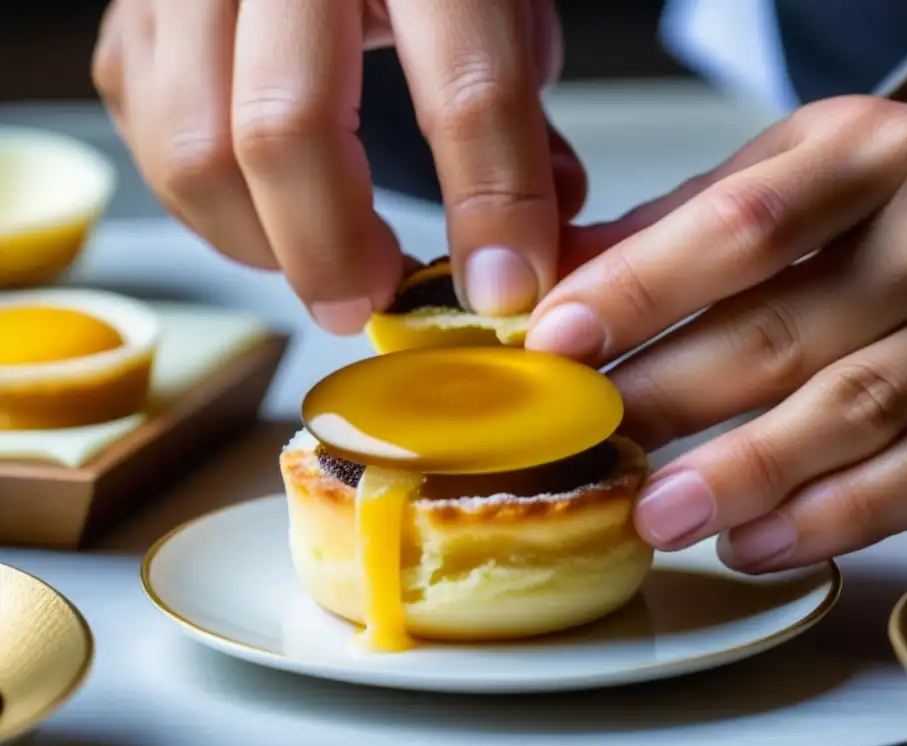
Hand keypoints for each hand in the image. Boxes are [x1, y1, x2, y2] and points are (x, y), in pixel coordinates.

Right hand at [92, 0, 585, 329]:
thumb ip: (513, 106)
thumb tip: (519, 250)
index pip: (466, 91)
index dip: (493, 209)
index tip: (505, 287)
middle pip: (286, 133)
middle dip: (337, 254)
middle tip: (375, 303)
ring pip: (196, 155)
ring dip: (267, 247)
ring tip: (324, 268)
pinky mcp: (132, 24)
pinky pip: (154, 147)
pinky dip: (215, 213)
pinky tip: (269, 218)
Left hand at [527, 95, 906, 572]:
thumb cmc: (894, 212)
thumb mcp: (799, 175)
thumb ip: (682, 225)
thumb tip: (558, 280)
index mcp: (878, 154)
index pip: (741, 225)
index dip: (639, 289)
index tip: (558, 342)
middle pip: (784, 330)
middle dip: (668, 397)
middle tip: (590, 444)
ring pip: (853, 412)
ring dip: (741, 475)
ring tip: (657, 513)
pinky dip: (832, 518)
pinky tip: (755, 540)